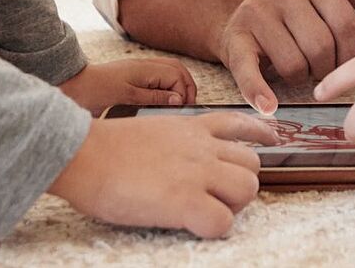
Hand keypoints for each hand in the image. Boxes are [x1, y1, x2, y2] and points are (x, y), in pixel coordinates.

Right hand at [48, 112, 279, 237]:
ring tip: (204, 211)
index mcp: (191, 128)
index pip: (241, 125)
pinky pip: (222, 222)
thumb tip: (180, 161)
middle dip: (240, 184)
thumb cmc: (104, 147)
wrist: (82, 152)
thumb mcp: (152, 130)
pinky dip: (212, 229)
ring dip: (231, 206)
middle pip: (253, 165)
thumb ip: (175, 142)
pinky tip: (192, 225)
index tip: (271, 140)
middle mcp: (201, 147)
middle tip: (216, 197)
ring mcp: (196, 172)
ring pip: (247, 189)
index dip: (260, 135)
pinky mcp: (185, 200)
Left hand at [57, 57, 196, 114]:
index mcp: (145, 68)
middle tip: (187, 105)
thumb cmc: (96, 90)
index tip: (181, 108)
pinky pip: (159, 75)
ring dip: (179, 84)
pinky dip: (168, 84)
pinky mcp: (134, 75)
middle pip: (178, 69)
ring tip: (180, 102)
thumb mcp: (127, 97)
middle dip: (187, 86)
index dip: (184, 92)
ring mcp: (140, 69)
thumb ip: (154, 96)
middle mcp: (145, 65)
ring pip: (170, 70)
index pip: (177, 76)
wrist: (74, 86)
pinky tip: (165, 97)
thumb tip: (177, 98)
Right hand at [216, 0, 354, 114]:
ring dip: (299, 79)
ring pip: (294, 65)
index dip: (351, 54)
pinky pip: (250, 72)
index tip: (346, 64)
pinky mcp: (234, 38)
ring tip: (295, 70)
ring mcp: (255, 11)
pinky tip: (268, 106)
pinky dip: (259, 92)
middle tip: (318, 70)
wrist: (240, 21)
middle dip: (325, 69)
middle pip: (321, 47)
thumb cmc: (296, 16)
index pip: (346, 23)